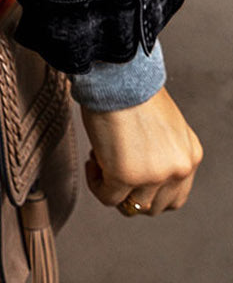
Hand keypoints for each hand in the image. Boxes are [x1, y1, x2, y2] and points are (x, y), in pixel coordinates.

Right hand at [79, 84, 202, 215]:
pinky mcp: (126, 176)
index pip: (175, 196)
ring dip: (113, 188)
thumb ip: (162, 151)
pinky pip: (108, 198)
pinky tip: (92, 161)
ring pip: (131, 207)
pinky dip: (96, 184)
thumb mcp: (164, 125)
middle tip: (114, 169)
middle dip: (132, 194)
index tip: (132, 175)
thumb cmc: (133, 90)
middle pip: (154, 207)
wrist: (118, 75)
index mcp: (190, 155)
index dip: (149, 190)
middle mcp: (177, 169)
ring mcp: (153, 176)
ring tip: (100, 161)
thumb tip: (139, 168)